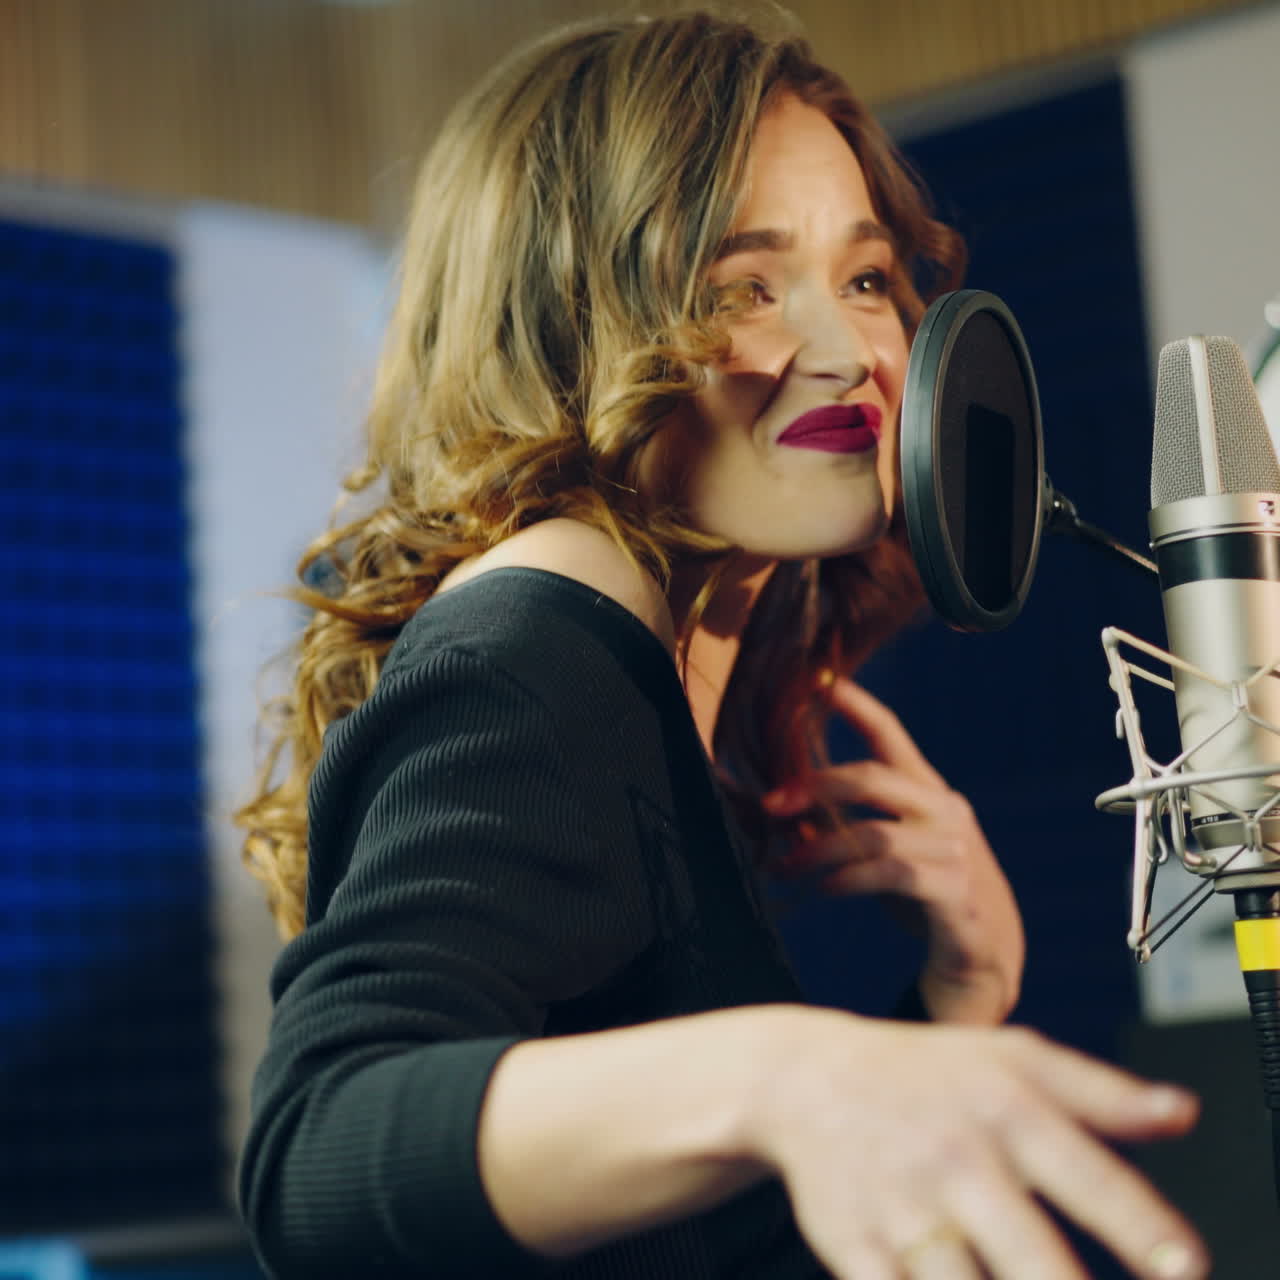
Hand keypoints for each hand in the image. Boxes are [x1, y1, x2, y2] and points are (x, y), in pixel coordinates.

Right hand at [744, 1006, 1206, 1279]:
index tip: (1185, 1267)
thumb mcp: (1012, 1058)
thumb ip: (1101, 1093)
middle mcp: (957, 1160)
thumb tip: (1185, 1114)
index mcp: (1005, 1109)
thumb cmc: (926, 1074)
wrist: (805, 1076)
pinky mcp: (854, 1248)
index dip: (1144, 1229)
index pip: (1089, 1177)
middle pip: (1033, 1261)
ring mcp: (903, 1209)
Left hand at [762, 676, 1023, 1023]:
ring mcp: (955, 853)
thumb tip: (775, 813)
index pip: (890, 734)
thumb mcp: (883, 853)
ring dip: (819, 849)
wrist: (988, 958)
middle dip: (814, 786)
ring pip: (875, 834)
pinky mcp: (956, 896)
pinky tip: (824, 889)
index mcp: (927, 792)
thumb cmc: (924, 894)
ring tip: (783, 866)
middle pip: (874, 778)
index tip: (815, 680)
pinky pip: (892, 876)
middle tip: (769, 803)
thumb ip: (840, 828)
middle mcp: (945, 812)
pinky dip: (849, 879)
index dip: (855, 704)